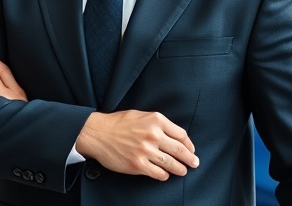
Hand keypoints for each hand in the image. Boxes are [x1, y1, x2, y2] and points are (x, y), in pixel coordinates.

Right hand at [76, 110, 198, 180]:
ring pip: (172, 164)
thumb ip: (157, 123)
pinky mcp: (138, 164)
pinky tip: (164, 174)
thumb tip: (174, 136)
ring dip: (180, 169)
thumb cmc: (117, 123)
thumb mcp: (140, 115)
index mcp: (155, 121)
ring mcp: (145, 151)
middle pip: (180, 151)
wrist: (96, 133)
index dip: (189, 145)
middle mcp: (153, 135)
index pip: (182, 135)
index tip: (191, 150)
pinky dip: (164, 175)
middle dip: (190, 159)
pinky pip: (159, 174)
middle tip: (194, 163)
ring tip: (182, 171)